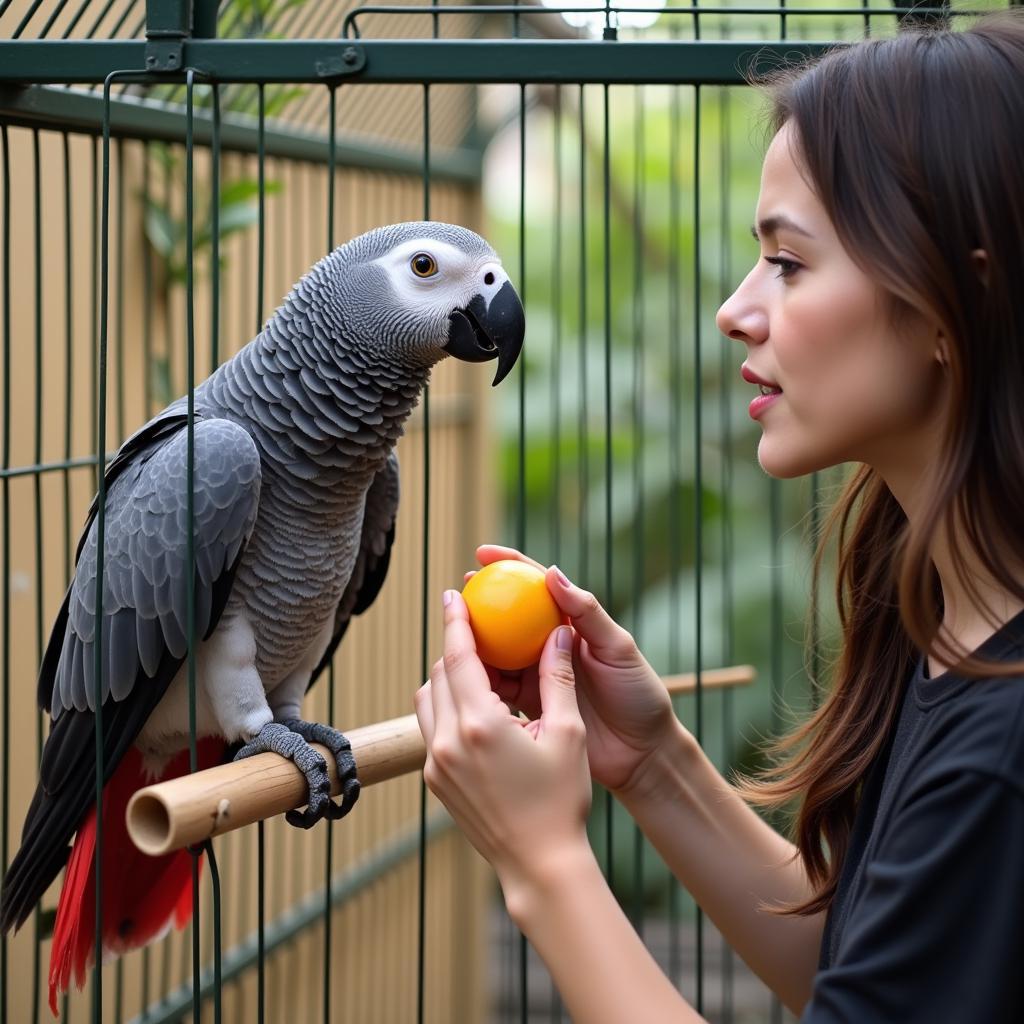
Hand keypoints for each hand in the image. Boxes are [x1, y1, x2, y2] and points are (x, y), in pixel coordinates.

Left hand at [414, 588, 591, 892]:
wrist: (539, 863)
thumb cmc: (560, 799)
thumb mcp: (567, 733)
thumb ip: (557, 677)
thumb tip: (559, 633)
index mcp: (480, 724)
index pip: (458, 656)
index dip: (455, 621)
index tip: (453, 595)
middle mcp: (447, 740)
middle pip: (439, 673)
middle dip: (455, 648)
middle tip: (476, 631)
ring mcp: (436, 763)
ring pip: (428, 699)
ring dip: (447, 679)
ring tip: (477, 671)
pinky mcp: (435, 780)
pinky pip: (430, 728)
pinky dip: (447, 708)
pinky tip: (475, 711)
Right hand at [472, 545, 678, 794]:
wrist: (642, 753)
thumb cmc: (639, 694)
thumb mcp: (618, 648)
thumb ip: (587, 612)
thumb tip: (551, 573)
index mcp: (572, 623)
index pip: (536, 584)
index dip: (509, 565)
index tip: (482, 554)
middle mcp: (550, 645)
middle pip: (509, 615)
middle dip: (481, 600)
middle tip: (457, 593)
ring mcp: (537, 674)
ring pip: (498, 651)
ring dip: (475, 641)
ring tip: (452, 634)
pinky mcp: (529, 704)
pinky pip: (498, 688)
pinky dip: (480, 680)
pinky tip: (462, 675)